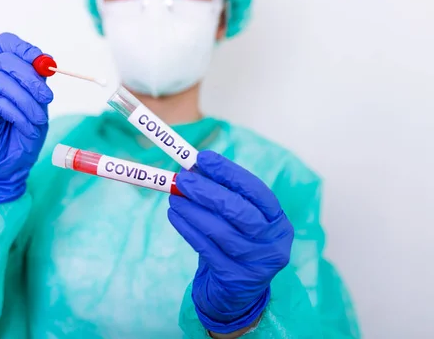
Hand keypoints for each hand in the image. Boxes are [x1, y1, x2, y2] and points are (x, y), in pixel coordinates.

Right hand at [0, 33, 53, 203]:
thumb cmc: (23, 136)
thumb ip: (39, 85)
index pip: (7, 43)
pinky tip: (26, 127)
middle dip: (31, 76)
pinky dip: (18, 115)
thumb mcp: (39, 107)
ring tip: (39, 119)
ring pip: (1, 80)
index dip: (24, 47)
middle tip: (47, 97)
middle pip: (5, 59)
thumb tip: (46, 65)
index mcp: (7, 73)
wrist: (8, 166)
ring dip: (27, 100)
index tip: (45, 62)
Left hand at [168, 151, 293, 333]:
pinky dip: (188, 229)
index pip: (256, 190)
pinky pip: (206, 249)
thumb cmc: (237, 244)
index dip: (229, 172)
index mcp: (277, 220)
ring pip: (220, 231)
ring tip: (174, 196)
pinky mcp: (235, 278)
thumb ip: (222, 194)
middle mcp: (273, 242)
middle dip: (208, 191)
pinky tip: (175, 216)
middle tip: (182, 178)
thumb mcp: (238, 219)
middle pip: (239, 211)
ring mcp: (256, 263)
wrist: (237, 293)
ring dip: (193, 210)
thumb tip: (192, 168)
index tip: (204, 158)